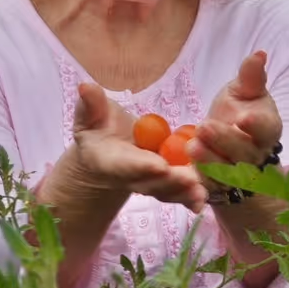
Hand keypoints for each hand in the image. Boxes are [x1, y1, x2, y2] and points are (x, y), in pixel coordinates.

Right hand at [70, 82, 206, 212]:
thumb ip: (90, 104)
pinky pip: (177, 194)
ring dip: (184, 193)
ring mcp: (148, 183)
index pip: (125, 164)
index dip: (141, 165)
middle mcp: (128, 177)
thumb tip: (85, 86)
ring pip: (166, 192)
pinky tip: (203, 200)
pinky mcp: (164, 185)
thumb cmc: (98, 127)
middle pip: (150, 183)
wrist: (107, 149)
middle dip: (171, 182)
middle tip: (191, 179)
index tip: (159, 165)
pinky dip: (190, 199)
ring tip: (202, 192)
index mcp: (108, 160)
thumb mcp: (90, 114)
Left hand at [189, 51, 281, 179]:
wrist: (226, 143)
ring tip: (192, 146)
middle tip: (205, 126)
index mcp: (267, 130)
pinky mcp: (217, 187)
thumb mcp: (243, 92)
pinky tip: (182, 173)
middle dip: (225, 140)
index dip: (257, 125)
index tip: (245, 117)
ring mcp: (237, 175)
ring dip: (209, 161)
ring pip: (226, 173)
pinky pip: (207, 187)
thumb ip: (250, 77)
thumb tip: (259, 53)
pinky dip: (196, 182)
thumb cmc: (238, 112)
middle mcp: (256, 156)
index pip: (267, 129)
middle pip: (244, 153)